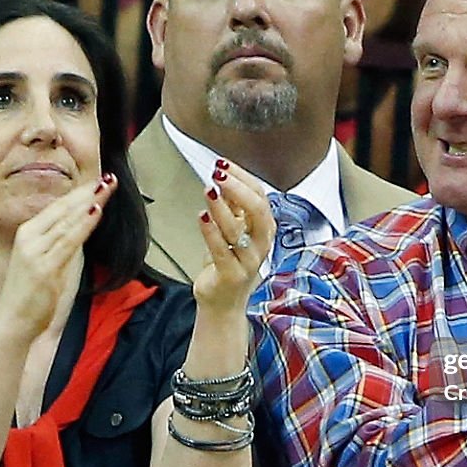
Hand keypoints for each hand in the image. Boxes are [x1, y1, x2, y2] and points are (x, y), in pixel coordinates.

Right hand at [0, 174, 115, 337]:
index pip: (58, 206)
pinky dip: (83, 225)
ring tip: (107, 187)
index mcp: (28, 232)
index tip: (99, 180)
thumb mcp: (47, 259)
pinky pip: (69, 241)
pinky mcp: (44, 267)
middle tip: (110, 178)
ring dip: (90, 203)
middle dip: (88, 192)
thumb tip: (83, 224)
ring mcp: (36, 251)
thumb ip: (62, 241)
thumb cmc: (32, 293)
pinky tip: (96, 211)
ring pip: (68, 221)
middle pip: (64, 209)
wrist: (14, 322)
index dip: (80, 192)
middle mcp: (29, 237)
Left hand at [194, 160, 274, 313]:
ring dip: (222, 208)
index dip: (243, 178)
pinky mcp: (231, 275)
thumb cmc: (228, 264)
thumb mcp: (232, 231)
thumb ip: (231, 207)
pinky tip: (202, 216)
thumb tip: (223, 178)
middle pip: (257, 211)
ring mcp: (248, 261)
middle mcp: (261, 244)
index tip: (224, 165)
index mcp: (264, 230)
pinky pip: (221, 250)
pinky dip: (211, 232)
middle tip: (219, 174)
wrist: (223, 302)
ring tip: (208, 191)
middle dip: (237, 188)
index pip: (260, 197)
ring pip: (238, 230)